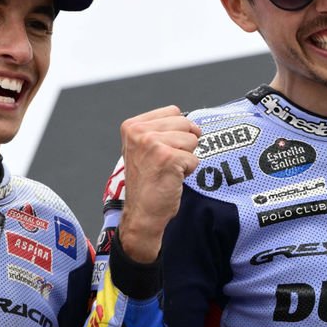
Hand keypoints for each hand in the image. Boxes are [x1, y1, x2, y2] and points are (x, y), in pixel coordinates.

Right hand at [116, 105, 199, 263]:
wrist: (142, 214)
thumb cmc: (147, 183)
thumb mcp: (143, 148)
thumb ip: (161, 130)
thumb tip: (193, 124)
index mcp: (132, 125)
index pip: (174, 111)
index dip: (177, 131)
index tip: (163, 151)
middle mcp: (139, 131)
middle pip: (185, 123)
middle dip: (184, 144)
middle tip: (166, 163)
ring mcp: (153, 144)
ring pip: (192, 140)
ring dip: (186, 158)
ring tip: (168, 171)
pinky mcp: (168, 158)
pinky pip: (194, 159)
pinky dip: (188, 171)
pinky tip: (172, 179)